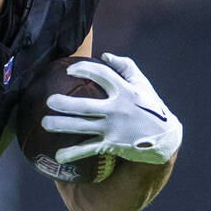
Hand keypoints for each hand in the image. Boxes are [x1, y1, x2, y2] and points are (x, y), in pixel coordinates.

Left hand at [42, 53, 182, 165]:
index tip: (69, 70)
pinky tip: (58, 156)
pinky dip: (73, 153)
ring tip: (44, 123)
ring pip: (83, 127)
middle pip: (86, 106)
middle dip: (66, 103)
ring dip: (62, 126)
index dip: (84, 70)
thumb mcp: (143, 85)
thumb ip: (125, 67)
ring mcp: (114, 129)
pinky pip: (88, 149)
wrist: (165, 139)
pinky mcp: (112, 145)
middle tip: (49, 101)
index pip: (102, 75)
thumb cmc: (150, 107)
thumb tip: (104, 55)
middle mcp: (118, 110)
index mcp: (125, 91)